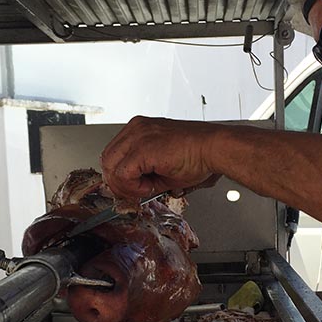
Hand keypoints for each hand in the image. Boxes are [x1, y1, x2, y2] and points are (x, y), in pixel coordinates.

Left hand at [100, 116, 221, 198]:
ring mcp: (137, 136)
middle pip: (107, 159)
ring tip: (147, 189)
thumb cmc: (197, 155)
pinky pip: (123, 174)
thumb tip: (132, 189)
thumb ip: (143, 174)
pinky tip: (150, 187)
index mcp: (139, 129)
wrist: (214, 149)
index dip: (120, 176)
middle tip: (135, 193)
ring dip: (125, 185)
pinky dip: (133, 187)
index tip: (133, 188)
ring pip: (111, 166)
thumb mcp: (161, 165)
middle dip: (118, 182)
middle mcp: (136, 129)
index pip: (114, 154)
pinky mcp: (142, 148)